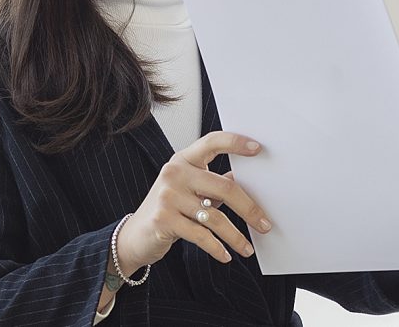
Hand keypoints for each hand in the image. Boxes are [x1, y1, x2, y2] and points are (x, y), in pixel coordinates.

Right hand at [115, 131, 271, 273]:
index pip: (212, 142)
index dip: (236, 143)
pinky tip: (226, 255)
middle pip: (224, 188)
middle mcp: (175, 173)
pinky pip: (201, 235)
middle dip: (249, 209)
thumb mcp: (190, 190)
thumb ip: (216, 183)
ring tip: (247, 247)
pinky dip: (217, 248)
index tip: (258, 149)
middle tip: (264, 224)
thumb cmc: (170, 209)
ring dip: (235, 236)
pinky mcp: (163, 220)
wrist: (133, 236)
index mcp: (184, 159)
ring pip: (215, 217)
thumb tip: (250, 181)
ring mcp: (167, 196)